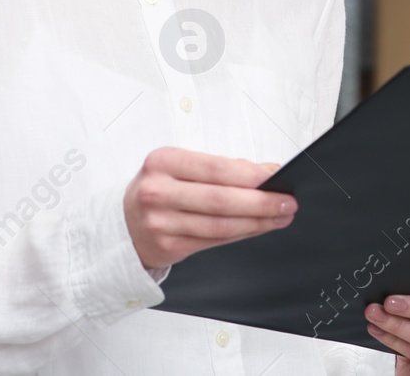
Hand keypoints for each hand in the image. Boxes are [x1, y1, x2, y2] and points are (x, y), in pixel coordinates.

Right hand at [122, 147, 293, 268]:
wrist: (123, 224)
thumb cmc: (158, 188)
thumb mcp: (179, 167)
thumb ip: (221, 168)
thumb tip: (265, 171)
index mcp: (162, 162)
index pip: (215, 168)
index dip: (250, 175)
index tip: (275, 177)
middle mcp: (158, 192)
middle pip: (220, 200)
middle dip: (260, 202)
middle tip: (286, 202)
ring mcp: (161, 223)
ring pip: (220, 225)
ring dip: (257, 222)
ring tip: (279, 216)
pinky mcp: (168, 247)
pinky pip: (214, 241)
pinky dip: (241, 233)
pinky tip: (257, 228)